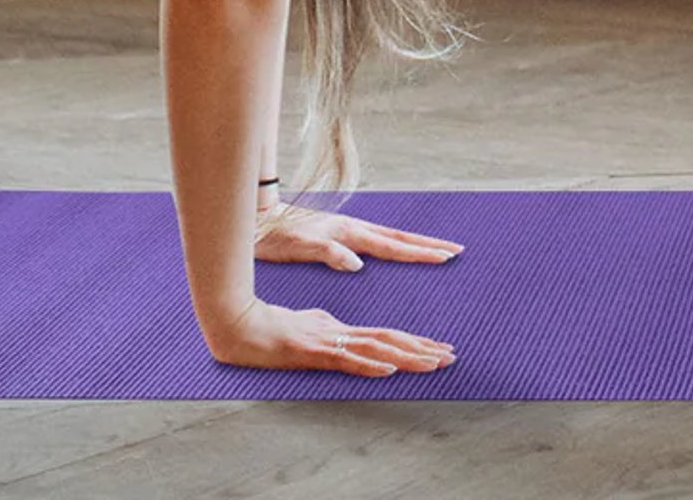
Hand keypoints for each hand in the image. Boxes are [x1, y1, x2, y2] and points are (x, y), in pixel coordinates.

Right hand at [205, 296, 455, 376]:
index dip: (415, 343)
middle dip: (422, 350)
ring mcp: (328, 343)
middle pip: (390, 341)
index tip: (440, 349)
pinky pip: (346, 360)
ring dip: (407, 357)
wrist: (240, 324)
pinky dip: (369, 364)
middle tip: (451, 356)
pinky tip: (388, 369)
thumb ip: (327, 328)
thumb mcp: (307, 326)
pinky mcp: (313, 352)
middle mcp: (341, 334)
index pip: (387, 336)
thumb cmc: (271, 326)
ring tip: (434, 362)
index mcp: (342, 329)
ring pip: (376, 349)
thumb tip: (340, 332)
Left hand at [254, 201, 464, 270]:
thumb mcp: (298, 246)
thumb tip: (358, 264)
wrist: (254, 220)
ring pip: (389, 236)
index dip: (419, 253)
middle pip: (399, 237)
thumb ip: (329, 253)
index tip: (445, 256)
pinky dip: (394, 246)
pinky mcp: (338, 234)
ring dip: (414, 243)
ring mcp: (346, 229)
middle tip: (456, 250)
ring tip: (436, 249)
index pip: (392, 245)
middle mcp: (352, 228)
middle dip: (427, 245)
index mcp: (348, 233)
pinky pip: (375, 241)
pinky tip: (396, 250)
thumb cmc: (273, 237)